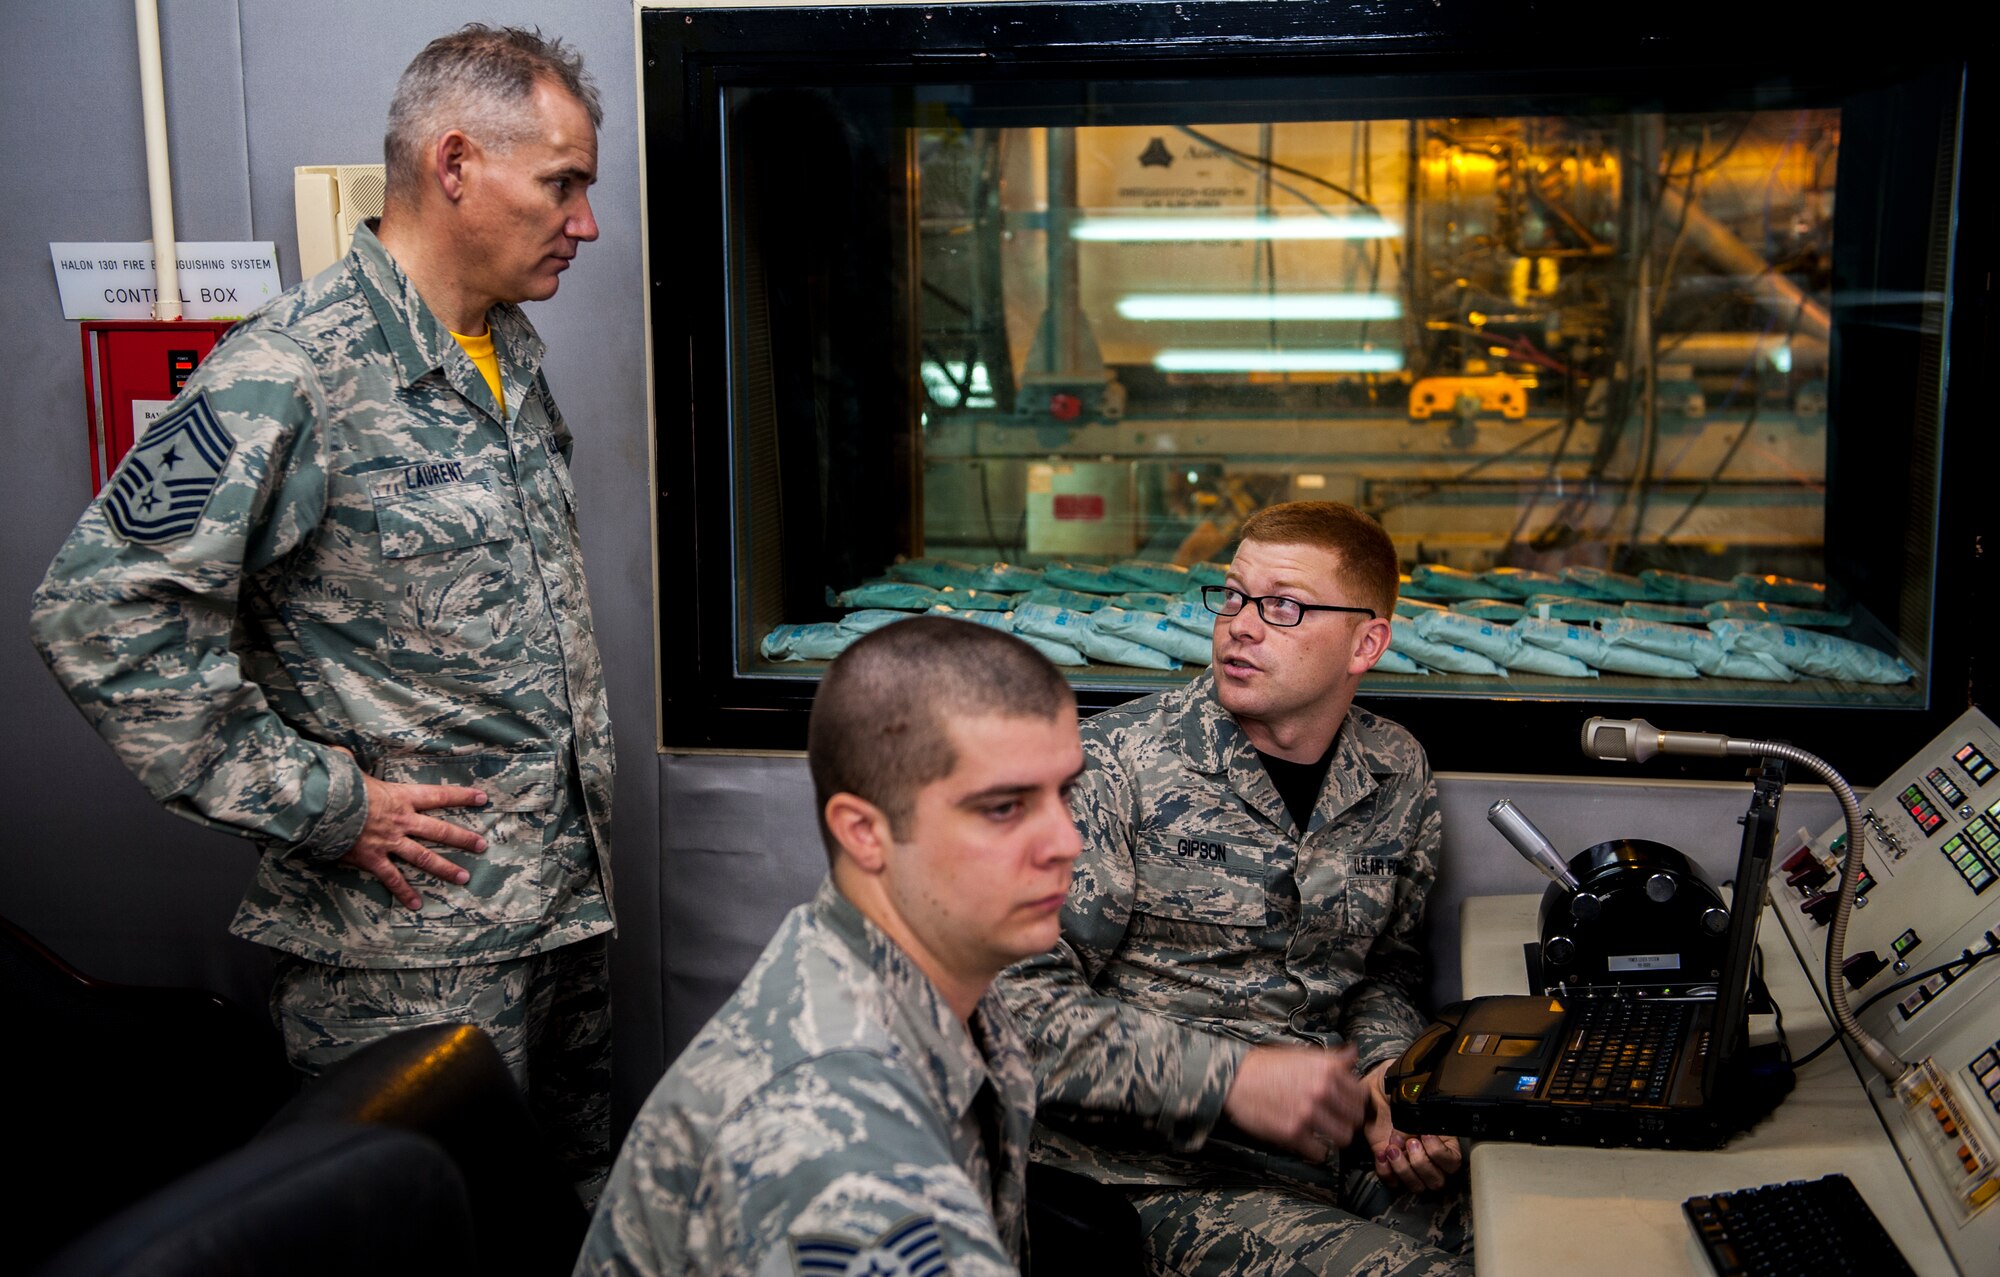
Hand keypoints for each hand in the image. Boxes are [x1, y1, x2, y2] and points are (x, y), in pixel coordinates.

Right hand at [333, 750, 488, 910]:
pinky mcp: (373, 859)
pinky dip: (404, 893)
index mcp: (400, 797)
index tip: (483, 798)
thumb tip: (340, 752)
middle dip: (463, 839)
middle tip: (482, 845)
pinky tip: (417, 905)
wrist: (321, 809)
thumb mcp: (348, 767)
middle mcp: (401, 821)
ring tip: (464, 878)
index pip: (439, 795)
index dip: (462, 796)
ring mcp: (389, 842)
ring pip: (425, 858)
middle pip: (440, 831)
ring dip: (445, 869)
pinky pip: (393, 879)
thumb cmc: (336, 785)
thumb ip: (349, 760)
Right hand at [1221, 1044, 1366, 1162]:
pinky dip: (1315, 1150)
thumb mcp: (1302, 1054)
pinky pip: (1320, 1153)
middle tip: (1335, 1120)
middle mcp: (1322, 1090)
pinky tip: (1307, 1141)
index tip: (1346, 1105)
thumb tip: (1354, 1053)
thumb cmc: (1268, 1065)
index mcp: (1327, 1069)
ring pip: (1343, 1138)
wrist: (1236, 1079)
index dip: (1354, 1102)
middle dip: (1347, 1120)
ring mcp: (1308, 1113)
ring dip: (1334, 1137)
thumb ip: (1332, 1058)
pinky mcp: (1293, 1133)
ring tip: (1323, 1132)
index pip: (1361, 1095)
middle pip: (1356, 1118)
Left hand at [1362, 1060, 1461, 1191]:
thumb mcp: (1413, 1095)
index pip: (1453, 1162)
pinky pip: (1392, 1182)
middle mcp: (1429, 1154)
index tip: (1425, 1135)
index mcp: (1443, 1137)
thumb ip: (1421, 1115)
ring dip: (1403, 1170)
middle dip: (1421, 1163)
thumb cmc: (1398, 1088)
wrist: (1374, 1089)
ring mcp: (1409, 1161)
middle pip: (1437, 1181)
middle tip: (1409, 1142)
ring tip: (1392, 1148)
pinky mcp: (1390, 1164)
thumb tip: (1418, 1132)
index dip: (1439, 1153)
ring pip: (1417, 1187)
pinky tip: (1381, 1153)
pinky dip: (1386, 1171)